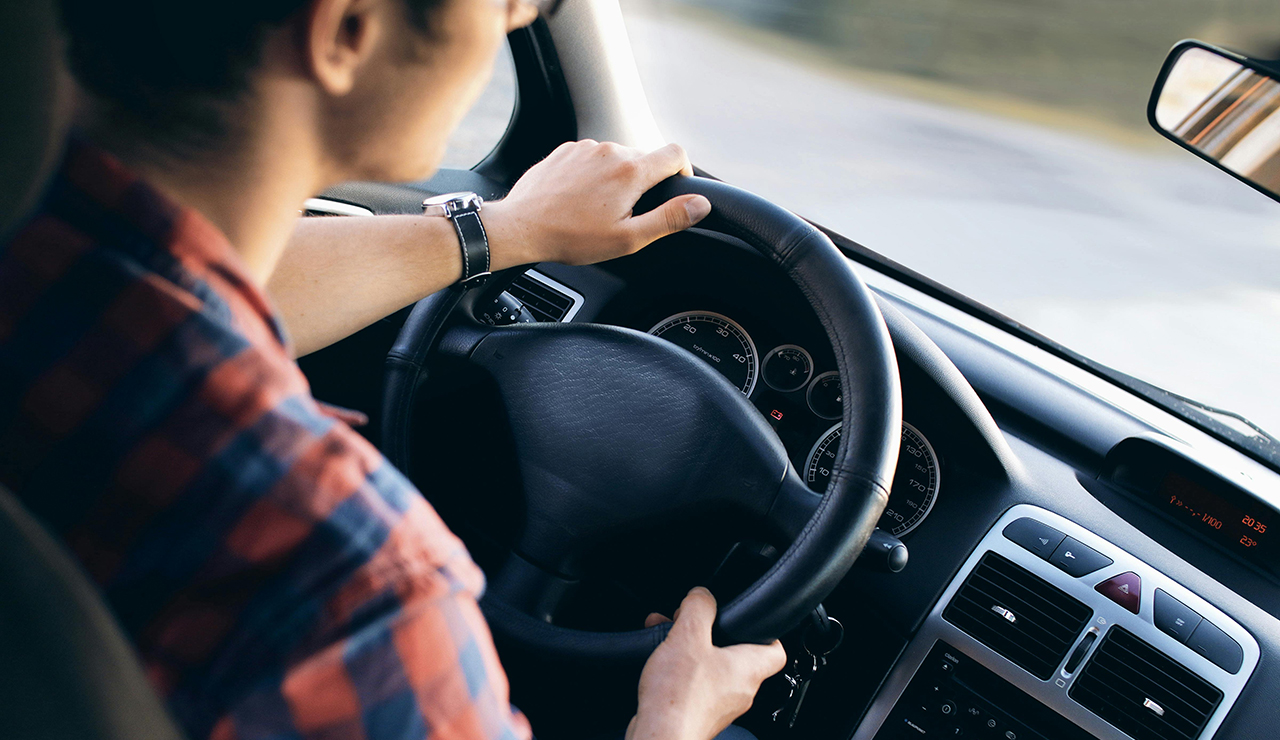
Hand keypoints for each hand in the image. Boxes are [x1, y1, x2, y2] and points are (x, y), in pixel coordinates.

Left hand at [482, 140, 712, 268]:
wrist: (521, 226)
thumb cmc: (571, 237)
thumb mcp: (628, 238)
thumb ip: (669, 219)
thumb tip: (700, 205)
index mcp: (631, 171)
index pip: (676, 154)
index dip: (683, 171)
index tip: (675, 190)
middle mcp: (610, 150)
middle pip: (645, 158)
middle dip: (644, 183)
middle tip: (627, 214)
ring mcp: (586, 147)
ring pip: (617, 158)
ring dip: (617, 178)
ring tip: (598, 209)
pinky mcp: (566, 150)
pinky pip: (591, 157)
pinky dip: (593, 174)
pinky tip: (579, 199)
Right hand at [626, 587, 787, 739]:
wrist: (661, 737)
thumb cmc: (679, 698)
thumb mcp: (688, 636)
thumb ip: (699, 608)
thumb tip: (702, 595)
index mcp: (748, 669)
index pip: (776, 650)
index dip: (766, 631)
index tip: (750, 620)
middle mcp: (740, 691)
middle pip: (737, 656)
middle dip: (712, 635)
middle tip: (693, 624)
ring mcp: (720, 706)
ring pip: (712, 669)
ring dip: (692, 650)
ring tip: (668, 638)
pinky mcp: (700, 715)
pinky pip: (696, 685)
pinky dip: (681, 670)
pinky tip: (660, 663)